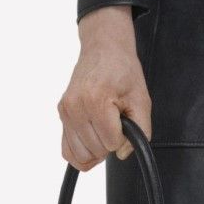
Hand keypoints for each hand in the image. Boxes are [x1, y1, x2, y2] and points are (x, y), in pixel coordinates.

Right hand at [59, 7, 152, 170]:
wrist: (103, 49)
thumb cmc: (122, 71)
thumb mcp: (142, 99)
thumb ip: (141, 130)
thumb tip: (124, 153)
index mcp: (96, 100)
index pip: (111, 142)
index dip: (123, 138)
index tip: (124, 121)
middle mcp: (76, 106)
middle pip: (95, 150)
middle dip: (110, 143)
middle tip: (115, 123)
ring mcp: (66, 111)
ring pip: (80, 154)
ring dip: (96, 150)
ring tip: (104, 131)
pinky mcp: (62, 114)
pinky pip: (66, 149)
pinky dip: (80, 152)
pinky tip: (92, 142)